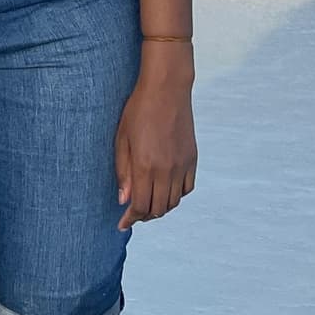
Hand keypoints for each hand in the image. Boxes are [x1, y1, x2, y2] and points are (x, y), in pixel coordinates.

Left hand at [114, 63, 196, 229]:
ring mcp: (182, 165)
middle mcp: (166, 170)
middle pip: (158, 208)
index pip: (140, 206)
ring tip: (148, 204)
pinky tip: (165, 190)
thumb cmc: (138, 110)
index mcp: (145, 166)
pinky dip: (176, 195)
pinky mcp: (192, 159)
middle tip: (133, 215)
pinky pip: (187, 188)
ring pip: (174, 201)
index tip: (122, 224)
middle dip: (144, 216)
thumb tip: (124, 199)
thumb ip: (123, 171)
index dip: (130, 219)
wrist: (166, 89)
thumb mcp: (122, 139)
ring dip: (160, 208)